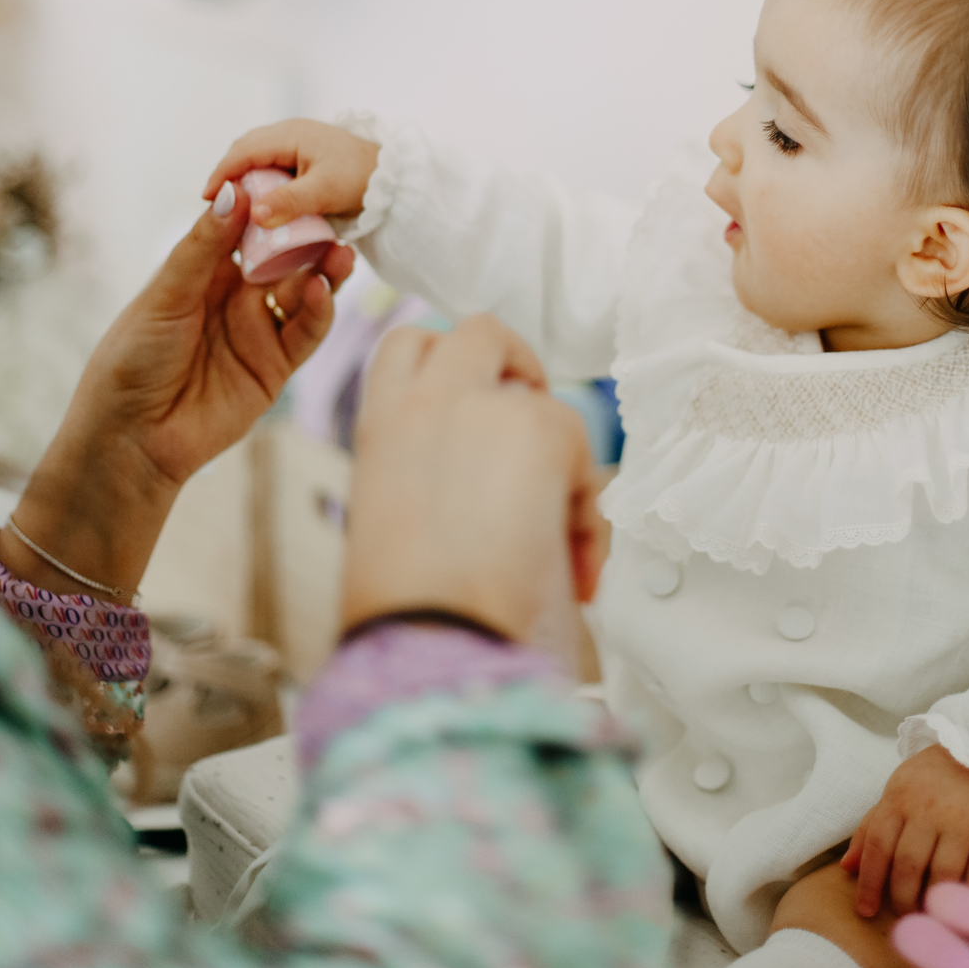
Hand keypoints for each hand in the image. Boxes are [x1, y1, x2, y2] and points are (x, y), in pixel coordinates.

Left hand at [0, 183, 353, 599]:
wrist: (133, 436)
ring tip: (339, 253)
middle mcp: (237, 298)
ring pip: (303, 294)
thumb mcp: (166, 294)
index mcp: (205, 273)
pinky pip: (305, 334)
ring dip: (323, 273)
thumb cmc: (133, 359)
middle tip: (332, 217)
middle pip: (285, 260)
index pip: (248, 231)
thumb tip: (235, 192)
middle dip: (309, 239)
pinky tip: (322, 292)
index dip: (272, 209)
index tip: (294, 182)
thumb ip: (204, 247)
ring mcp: (259, 332)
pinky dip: (319, 313)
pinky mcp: (276, 367)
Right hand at [203, 119, 379, 229]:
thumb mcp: (325, 191)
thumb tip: (254, 214)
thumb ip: (289, 202)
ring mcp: (298, 144)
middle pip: (246, 151)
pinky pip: (272, 166)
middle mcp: (290, 134)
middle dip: (229, 175)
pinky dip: (260, 182)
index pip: (243, 151)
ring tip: (233, 206)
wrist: (396, 178)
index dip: (222, 173)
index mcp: (291, 135)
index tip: (206, 198)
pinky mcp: (305, 158)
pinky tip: (259, 202)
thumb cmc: (363, 179)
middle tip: (215, 205)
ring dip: (244, 179)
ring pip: (258, 159)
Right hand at [344, 316, 603, 642]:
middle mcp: (428, 398)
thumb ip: (433, 477)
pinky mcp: (541, 427)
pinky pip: (583, 447)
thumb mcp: (397, 522)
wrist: (431, 635)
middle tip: (528, 422)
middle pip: (478, 332)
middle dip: (513, 363)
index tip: (471, 405)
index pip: (408, 348)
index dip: (446, 366)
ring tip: (557, 518)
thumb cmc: (408, 611)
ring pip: (540, 387)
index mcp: (381, 423)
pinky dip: (587, 506)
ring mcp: (483, 404)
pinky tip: (576, 564)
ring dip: (556, 440)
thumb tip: (490, 494)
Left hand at [841, 745, 968, 918]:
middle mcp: (929, 812)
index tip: (865, 910)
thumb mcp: (896, 792)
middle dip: (901, 899)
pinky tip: (958, 909)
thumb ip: (871, 828)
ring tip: (926, 916)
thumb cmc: (932, 780)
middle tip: (902, 916)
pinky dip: (968, 899)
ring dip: (932, 904)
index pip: (877, 846)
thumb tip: (847, 867)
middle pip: (908, 865)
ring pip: (943, 876)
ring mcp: (964, 825)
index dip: (869, 882)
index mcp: (900, 799)